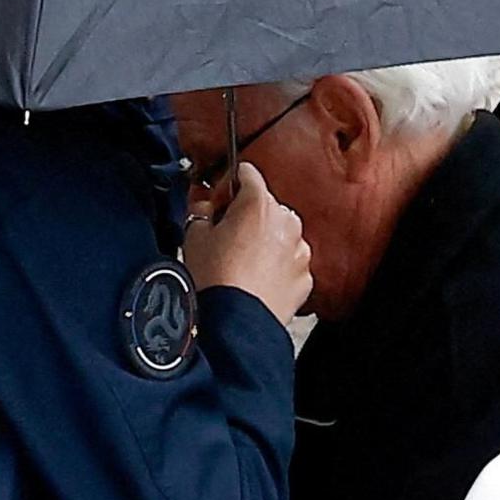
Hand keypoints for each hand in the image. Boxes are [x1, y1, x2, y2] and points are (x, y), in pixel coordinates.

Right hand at [182, 163, 312, 325]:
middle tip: (224, 237)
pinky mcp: (305, 278)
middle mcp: (287, 222)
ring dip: (264, 240)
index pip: (247, 173)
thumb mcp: (194, 236)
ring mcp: (300, 251)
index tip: (218, 201)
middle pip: (266, 205)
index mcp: (259, 204)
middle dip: (246, 215)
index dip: (228, 185)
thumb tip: (205, 204)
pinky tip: (255, 280)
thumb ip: (201, 210)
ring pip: (281, 234)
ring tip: (239, 263)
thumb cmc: (214, 280)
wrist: (235, 326)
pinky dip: (276, 267)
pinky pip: (290, 262)